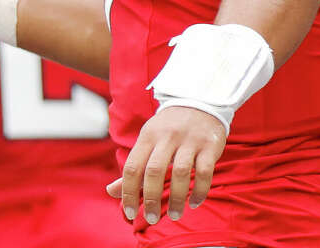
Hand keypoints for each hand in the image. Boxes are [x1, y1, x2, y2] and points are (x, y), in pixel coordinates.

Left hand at [106, 105, 225, 223]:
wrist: (198, 102)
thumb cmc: (168, 129)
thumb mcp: (147, 141)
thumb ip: (132, 168)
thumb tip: (110, 191)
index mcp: (147, 137)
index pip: (133, 167)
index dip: (128, 192)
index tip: (129, 212)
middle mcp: (166, 137)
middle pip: (155, 171)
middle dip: (151, 198)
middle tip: (151, 218)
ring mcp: (189, 140)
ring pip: (181, 172)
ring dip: (177, 198)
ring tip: (174, 215)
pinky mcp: (209, 145)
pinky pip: (205, 172)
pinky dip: (200, 191)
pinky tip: (195, 203)